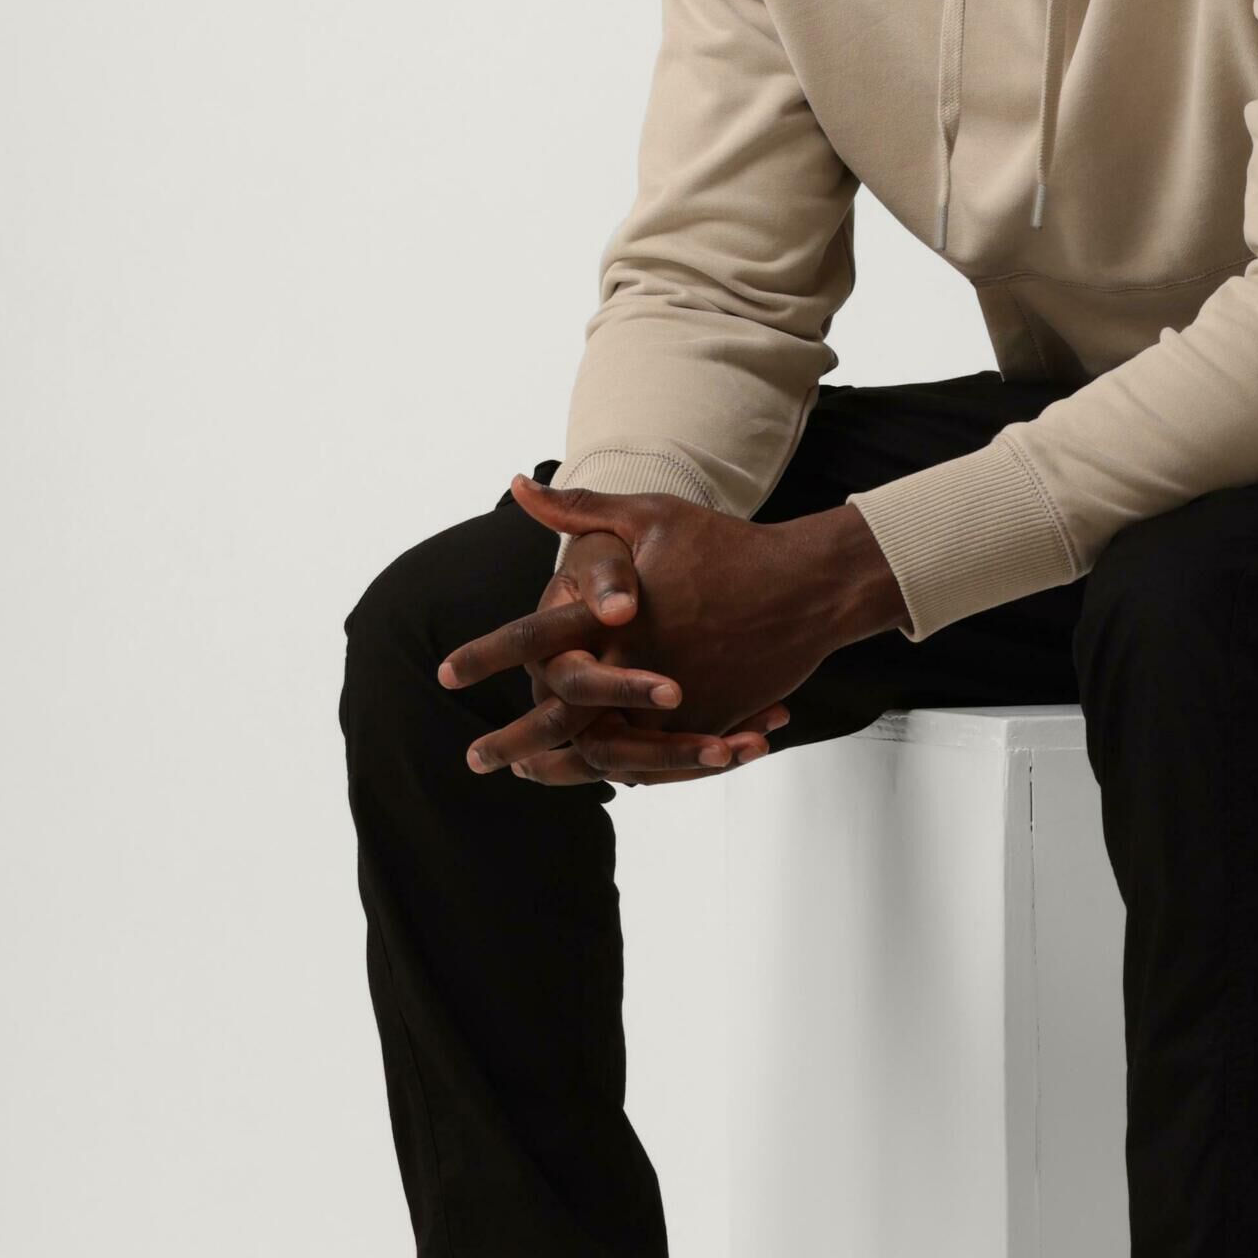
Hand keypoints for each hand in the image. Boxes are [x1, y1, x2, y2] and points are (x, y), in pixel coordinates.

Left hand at [437, 472, 907, 777]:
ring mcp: (678, 702)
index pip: (536, 637)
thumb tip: (516, 485)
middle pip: (563, 717)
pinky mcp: (710, 723)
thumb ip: (580, 510)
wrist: (812, 586)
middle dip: (515, 741)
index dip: (488, 654)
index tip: (445, 673)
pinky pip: (661, 757)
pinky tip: (600, 767)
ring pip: (611, 751)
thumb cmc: (729, 546)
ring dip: (566, 768)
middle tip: (475, 759)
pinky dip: (629, 765)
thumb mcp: (652, 516)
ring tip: (530, 773)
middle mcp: (641, 666)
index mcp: (619, 616)